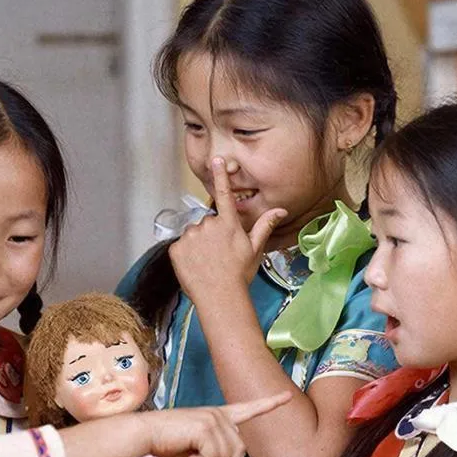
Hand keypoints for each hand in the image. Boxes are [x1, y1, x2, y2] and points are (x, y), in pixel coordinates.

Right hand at [146, 395, 290, 456]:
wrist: (145, 434)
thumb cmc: (166, 443)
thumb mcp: (196, 452)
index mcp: (219, 416)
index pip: (249, 409)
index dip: (269, 404)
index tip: (287, 397)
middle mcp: (220, 414)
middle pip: (240, 450)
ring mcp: (214, 418)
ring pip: (228, 456)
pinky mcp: (205, 426)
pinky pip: (215, 456)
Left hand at [168, 156, 286, 297]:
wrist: (220, 296)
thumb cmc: (239, 274)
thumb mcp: (255, 249)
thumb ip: (265, 225)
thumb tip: (281, 209)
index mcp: (228, 224)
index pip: (224, 194)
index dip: (220, 176)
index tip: (216, 160)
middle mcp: (208, 225)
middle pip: (207, 223)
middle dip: (210, 235)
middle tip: (218, 254)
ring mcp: (191, 236)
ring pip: (193, 235)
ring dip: (197, 244)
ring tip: (206, 263)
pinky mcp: (176, 249)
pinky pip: (180, 247)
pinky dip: (185, 255)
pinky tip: (195, 267)